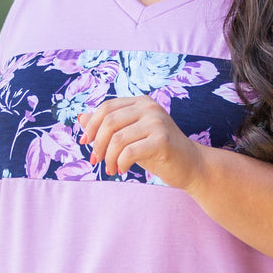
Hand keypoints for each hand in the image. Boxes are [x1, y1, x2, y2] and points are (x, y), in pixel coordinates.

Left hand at [79, 96, 204, 189]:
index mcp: (141, 102)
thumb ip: (108, 126)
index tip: (85, 143)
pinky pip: (130, 152)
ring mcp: (157, 122)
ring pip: (117, 139)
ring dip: (109, 158)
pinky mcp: (162, 140)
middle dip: (97, 144)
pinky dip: (121, 163)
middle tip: (96, 161)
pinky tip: (122, 170)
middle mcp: (149, 107)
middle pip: (109, 122)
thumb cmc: (158, 152)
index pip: (106, 108)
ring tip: (111, 169)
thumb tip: (81, 118)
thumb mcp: (130, 136)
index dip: (91, 126)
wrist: (191, 166)